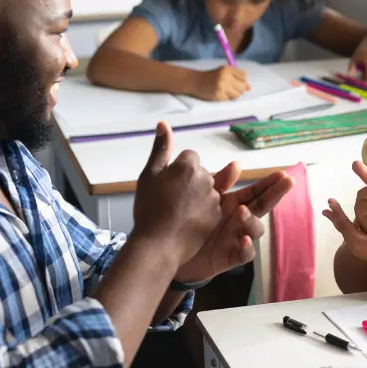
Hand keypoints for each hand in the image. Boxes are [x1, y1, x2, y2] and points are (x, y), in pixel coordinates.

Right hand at [131, 122, 221, 264]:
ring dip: (196, 197)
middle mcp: (206, 178)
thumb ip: (160, 148)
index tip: (166, 184)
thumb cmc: (149, 208)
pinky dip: (203, 212)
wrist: (157, 244)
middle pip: (200, 173)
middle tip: (170, 199)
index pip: (189, 157)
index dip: (176, 170)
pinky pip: (212, 207)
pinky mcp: (217, 216)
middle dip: (189, 182)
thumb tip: (163, 124)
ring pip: (207, 190)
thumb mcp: (149, 175)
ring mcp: (213, 198)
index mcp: (188, 165)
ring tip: (177, 212)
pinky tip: (187, 221)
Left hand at [174, 165, 296, 283]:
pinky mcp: (230, 256)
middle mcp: (240, 220)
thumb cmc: (190, 221)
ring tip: (241, 210)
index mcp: (235, 204)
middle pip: (262, 206)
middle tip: (288, 182)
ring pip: (255, 229)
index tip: (283, 174)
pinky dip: (247, 247)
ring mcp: (237, 238)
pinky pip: (244, 254)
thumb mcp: (204, 198)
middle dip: (276, 194)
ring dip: (251, 219)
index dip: (270, 183)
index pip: (256, 192)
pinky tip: (243, 240)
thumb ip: (220, 182)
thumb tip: (237, 164)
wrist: (173, 249)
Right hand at [194, 66, 249, 100]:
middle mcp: (225, 77)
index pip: (243, 76)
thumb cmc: (211, 76)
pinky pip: (229, 100)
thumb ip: (237, 77)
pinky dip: (227, 99)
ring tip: (227, 92)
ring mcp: (221, 87)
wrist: (195, 81)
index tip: (237, 82)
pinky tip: (221, 95)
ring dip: (234, 95)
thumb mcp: (223, 72)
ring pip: (237, 94)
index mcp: (227, 69)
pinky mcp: (218, 96)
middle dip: (240, 89)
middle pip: (242, 86)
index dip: (242, 81)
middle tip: (232, 89)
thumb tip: (249, 88)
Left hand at [322, 198, 366, 267]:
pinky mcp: (360, 246)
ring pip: (344, 231)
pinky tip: (342, 221)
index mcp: (360, 243)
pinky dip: (343, 225)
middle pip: (342, 229)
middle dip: (334, 217)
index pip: (346, 226)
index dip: (338, 214)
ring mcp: (357, 247)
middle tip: (325, 208)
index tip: (331, 202)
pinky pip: (348, 233)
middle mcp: (355, 246)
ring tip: (328, 213)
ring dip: (337, 221)